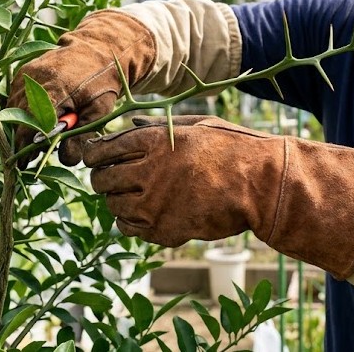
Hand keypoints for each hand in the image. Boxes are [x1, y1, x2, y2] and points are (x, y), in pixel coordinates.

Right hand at [7, 11, 155, 165]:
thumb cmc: (103, 81)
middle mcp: (35, 79)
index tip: (26, 163)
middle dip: (24, 140)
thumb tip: (67, 160)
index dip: (26, 146)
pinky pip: (15, 99)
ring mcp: (26, 74)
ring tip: (38, 138)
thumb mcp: (99, 111)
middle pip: (19, 119)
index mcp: (55, 88)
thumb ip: (82, 136)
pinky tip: (37, 119)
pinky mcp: (23, 72)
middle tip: (33, 156)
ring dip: (23, 126)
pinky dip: (22, 111)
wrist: (99, 49)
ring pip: (14, 110)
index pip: (31, 123)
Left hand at [84, 115, 353, 278]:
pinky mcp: (162, 231)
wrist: (260, 185)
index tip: (96, 158)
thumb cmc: (232, 149)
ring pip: (112, 207)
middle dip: (102, 179)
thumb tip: (132, 123)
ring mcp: (152, 205)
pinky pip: (128, 229)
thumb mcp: (196, 126)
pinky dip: (131, 222)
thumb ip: (159, 126)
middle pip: (101, 181)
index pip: (102, 150)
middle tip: (110, 179)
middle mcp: (146, 172)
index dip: (94, 155)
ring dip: (118, 201)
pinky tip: (145, 214)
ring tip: (133, 197)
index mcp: (153, 141)